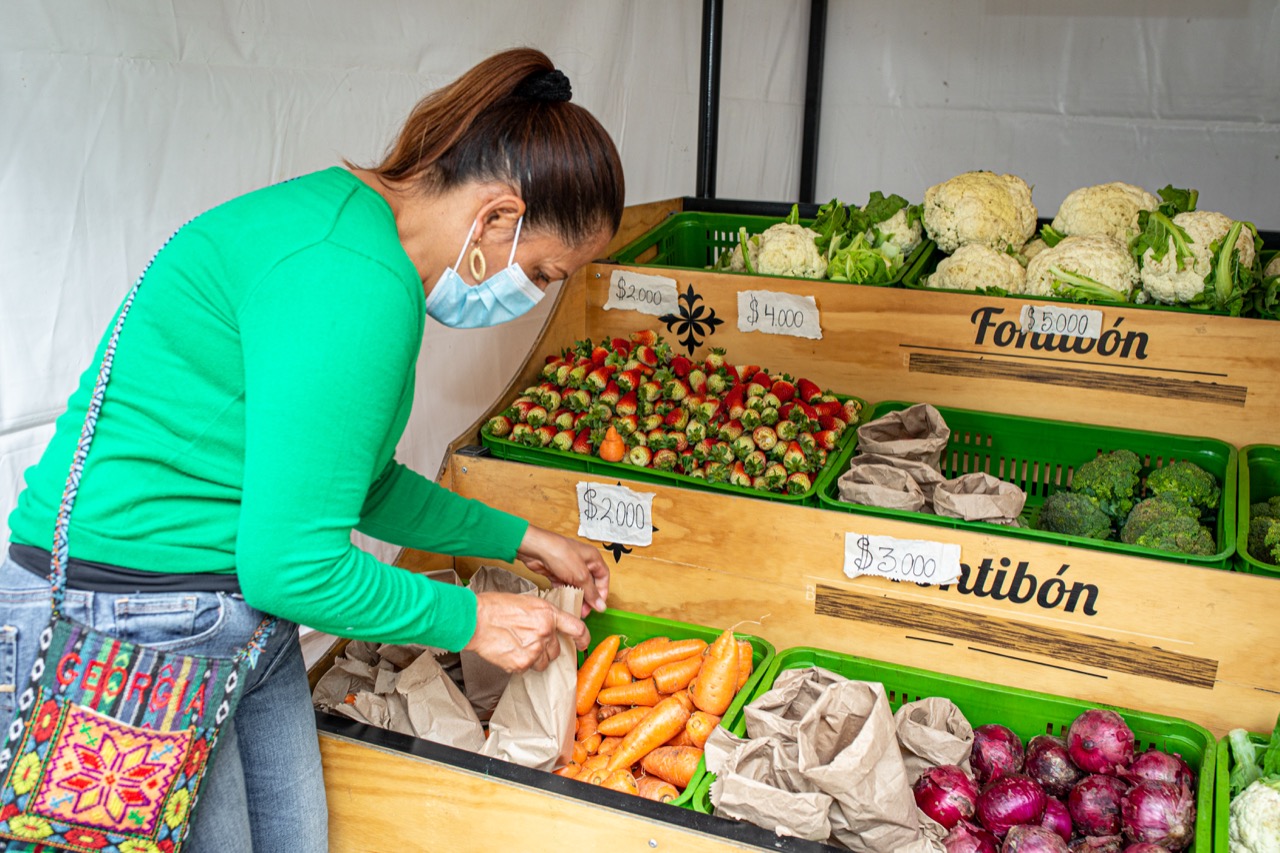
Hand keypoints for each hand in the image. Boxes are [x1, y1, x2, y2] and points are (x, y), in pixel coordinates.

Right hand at [464, 591, 589, 672]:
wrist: (474, 620)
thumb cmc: (494, 607)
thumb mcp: (526, 602)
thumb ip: (543, 615)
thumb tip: (551, 625)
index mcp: (548, 614)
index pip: (577, 628)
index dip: (583, 638)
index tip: (582, 643)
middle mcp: (545, 633)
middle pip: (556, 650)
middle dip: (546, 648)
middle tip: (529, 641)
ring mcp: (534, 650)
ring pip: (543, 663)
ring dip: (534, 658)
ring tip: (517, 646)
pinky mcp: (521, 664)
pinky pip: (526, 669)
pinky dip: (519, 664)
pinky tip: (508, 651)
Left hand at [516, 525, 609, 616]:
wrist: (536, 549)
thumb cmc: (560, 554)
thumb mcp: (580, 575)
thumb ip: (591, 592)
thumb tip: (601, 606)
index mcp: (593, 558)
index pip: (603, 577)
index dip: (603, 591)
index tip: (598, 605)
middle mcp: (582, 562)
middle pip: (590, 583)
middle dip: (588, 597)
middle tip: (585, 611)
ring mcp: (569, 568)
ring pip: (576, 586)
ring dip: (576, 598)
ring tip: (575, 609)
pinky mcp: (557, 573)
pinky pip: (564, 586)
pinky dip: (564, 594)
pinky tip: (564, 603)